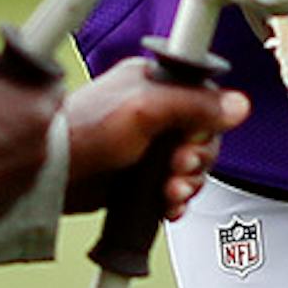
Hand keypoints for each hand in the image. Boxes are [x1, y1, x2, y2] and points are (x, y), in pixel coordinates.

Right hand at [0, 45, 61, 227]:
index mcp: (37, 112)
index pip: (51, 84)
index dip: (29, 76)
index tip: (12, 76)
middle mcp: (39, 150)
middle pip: (33, 120)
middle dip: (10, 111)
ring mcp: (24, 182)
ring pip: (17, 151)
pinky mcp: (5, 206)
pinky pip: (2, 179)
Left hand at [60, 58, 249, 219]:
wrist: (51, 174)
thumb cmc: (83, 132)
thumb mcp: (145, 110)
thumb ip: (193, 105)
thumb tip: (237, 104)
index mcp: (153, 83)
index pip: (203, 98)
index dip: (207, 124)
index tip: (194, 138)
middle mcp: (152, 111)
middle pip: (201, 137)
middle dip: (196, 159)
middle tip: (179, 167)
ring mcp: (146, 145)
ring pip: (189, 165)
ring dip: (187, 183)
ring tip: (170, 190)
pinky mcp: (139, 174)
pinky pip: (173, 187)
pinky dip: (175, 199)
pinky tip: (166, 204)